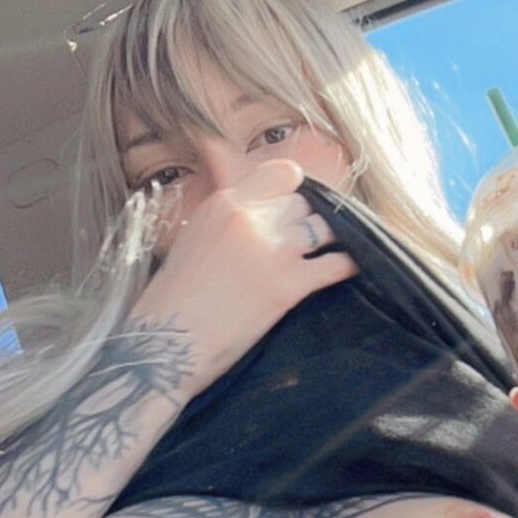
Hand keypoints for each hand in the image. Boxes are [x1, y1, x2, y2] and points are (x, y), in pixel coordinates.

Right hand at [129, 158, 357, 393]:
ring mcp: (273, 248)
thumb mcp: (191, 241)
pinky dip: (349, 265)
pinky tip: (352, 269)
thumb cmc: (170, 302)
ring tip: (326, 254)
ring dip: (326, 242)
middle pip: (303, 204)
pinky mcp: (290, 283)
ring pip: (323, 227)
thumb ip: (224, 220)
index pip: (281, 173)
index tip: (294, 206)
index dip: (293, 190)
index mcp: (224, 203)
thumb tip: (246, 213)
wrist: (165, 345)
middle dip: (304, 222)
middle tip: (302, 244)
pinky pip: (337, 264)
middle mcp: (250, 217)